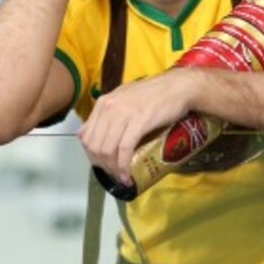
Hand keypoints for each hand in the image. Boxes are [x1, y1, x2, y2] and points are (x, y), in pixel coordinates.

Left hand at [78, 71, 198, 185]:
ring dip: (112, 168)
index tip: (102, 164)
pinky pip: (124, 150)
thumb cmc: (153, 94)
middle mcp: (109, 108)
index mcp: (103, 103)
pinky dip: (123, 167)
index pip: (85, 135)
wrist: (177, 87)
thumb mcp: (123, 98)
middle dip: (101, 165)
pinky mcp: (138, 122)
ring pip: (107, 150)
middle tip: (112, 173)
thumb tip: (88, 131)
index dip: (91, 155)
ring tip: (120, 176)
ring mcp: (123, 114)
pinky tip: (127, 176)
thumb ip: (106, 113)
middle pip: (94, 145)